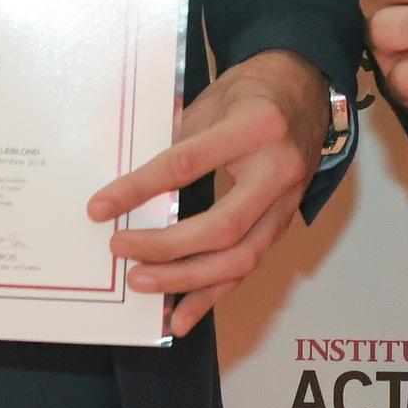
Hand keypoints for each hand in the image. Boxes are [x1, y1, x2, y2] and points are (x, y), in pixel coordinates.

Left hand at [89, 51, 327, 338]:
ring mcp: (286, 204)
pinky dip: (211, 295)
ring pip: (238, 258)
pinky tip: (180, 316)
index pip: (188, 164)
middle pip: (221, 227)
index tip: (101, 207)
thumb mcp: (211, 101)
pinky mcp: (283, 224)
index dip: (140, 188)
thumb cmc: (252, 92)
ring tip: (141, 282)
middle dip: (166, 247)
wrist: (306, 90)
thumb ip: (177, 141)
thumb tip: (130, 183)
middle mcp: (278, 171)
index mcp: (257, 127)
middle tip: (120, 248)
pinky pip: (247, 267)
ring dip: (186, 279)